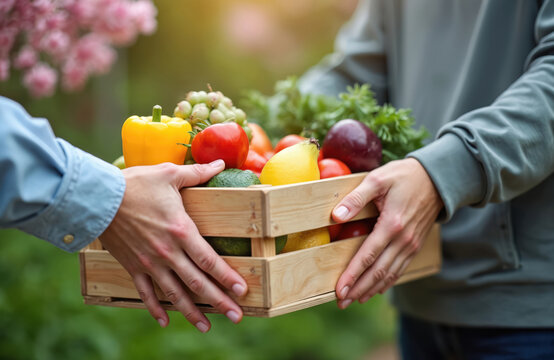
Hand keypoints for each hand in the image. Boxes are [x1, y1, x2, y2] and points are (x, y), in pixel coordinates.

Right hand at [99, 160, 247, 331]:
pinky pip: (145, 293)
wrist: (97, 197)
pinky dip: (155, 308)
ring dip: (192, 312)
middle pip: (197, 283)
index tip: (242, 290)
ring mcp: (150, 263)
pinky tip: (164, 321)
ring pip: (174, 294)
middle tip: (237, 316)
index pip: (210, 260)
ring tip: (207, 326)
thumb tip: (221, 163)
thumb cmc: (135, 184)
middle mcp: (168, 253)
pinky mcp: (133, 267)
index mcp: (181, 231)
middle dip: (219, 301)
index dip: (228, 277)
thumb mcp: (169, 174)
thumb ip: (198, 173)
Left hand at [332, 158, 442, 307]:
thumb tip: (336, 215)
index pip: (367, 256)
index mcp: (392, 224)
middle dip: (358, 289)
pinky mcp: (415, 245)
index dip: (352, 275)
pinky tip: (375, 289)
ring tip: (354, 300)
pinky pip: (400, 269)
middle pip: (378, 271)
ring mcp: (411, 244)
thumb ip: (356, 198)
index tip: (339, 289)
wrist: (437, 178)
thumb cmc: (404, 176)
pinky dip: (386, 282)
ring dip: (371, 289)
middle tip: (340, 302)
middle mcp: (403, 240)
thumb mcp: (378, 179)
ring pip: (389, 274)